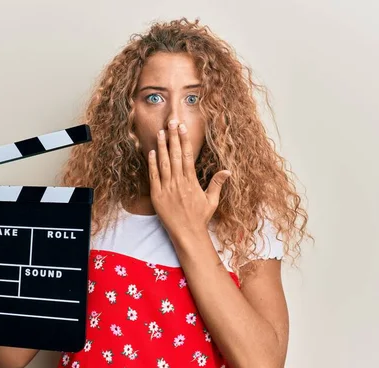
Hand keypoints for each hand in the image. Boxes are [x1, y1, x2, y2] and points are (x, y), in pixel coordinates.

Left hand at [147, 120, 230, 239]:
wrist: (187, 234)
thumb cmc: (200, 218)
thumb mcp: (211, 201)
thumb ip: (217, 184)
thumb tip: (227, 171)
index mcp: (192, 182)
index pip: (187, 156)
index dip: (184, 141)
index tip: (183, 128)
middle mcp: (179, 183)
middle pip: (175, 155)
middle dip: (173, 137)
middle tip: (171, 122)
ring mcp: (167, 188)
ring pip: (163, 163)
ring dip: (162, 147)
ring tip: (161, 132)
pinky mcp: (157, 195)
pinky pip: (154, 176)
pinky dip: (152, 163)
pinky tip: (151, 152)